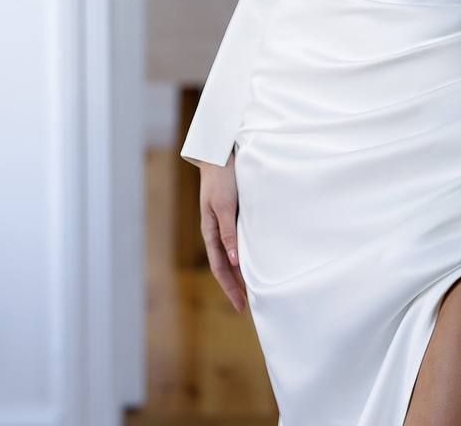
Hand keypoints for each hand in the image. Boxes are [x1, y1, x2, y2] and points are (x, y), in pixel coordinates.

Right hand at [198, 154, 248, 313]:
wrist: (220, 155)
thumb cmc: (221, 179)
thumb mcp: (224, 206)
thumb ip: (228, 232)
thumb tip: (234, 261)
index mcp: (210, 231)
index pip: (219, 267)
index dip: (229, 287)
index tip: (240, 306)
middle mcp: (215, 231)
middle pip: (223, 266)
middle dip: (233, 286)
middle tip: (245, 306)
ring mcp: (222, 224)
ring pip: (229, 256)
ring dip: (238, 273)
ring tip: (250, 290)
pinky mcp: (230, 215)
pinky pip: (235, 242)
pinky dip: (242, 256)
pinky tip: (250, 261)